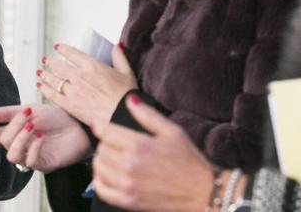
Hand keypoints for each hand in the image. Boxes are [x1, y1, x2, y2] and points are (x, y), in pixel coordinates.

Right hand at [0, 103, 91, 172]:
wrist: (77, 125)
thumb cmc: (54, 117)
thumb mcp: (30, 110)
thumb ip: (8, 112)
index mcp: (13, 132)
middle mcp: (18, 145)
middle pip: (3, 141)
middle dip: (13, 126)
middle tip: (27, 114)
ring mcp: (29, 156)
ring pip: (12, 155)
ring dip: (20, 139)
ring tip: (31, 126)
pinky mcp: (42, 164)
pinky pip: (30, 161)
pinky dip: (33, 148)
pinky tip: (41, 137)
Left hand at [38, 43, 137, 125]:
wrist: (123, 116)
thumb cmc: (126, 96)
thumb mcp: (126, 72)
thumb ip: (119, 57)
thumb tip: (117, 46)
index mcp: (92, 66)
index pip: (71, 53)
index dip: (62, 49)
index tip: (57, 47)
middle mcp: (80, 76)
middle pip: (59, 65)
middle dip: (50, 61)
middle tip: (45, 60)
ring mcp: (73, 91)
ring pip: (53, 79)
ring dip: (45, 74)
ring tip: (40, 72)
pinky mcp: (70, 105)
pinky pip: (52, 95)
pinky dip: (44, 89)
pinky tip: (40, 86)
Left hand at [91, 94, 213, 211]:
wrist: (203, 192)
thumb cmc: (189, 160)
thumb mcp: (172, 131)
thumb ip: (148, 114)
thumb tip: (129, 99)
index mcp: (139, 145)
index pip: (105, 131)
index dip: (99, 125)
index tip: (98, 123)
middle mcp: (130, 165)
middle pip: (101, 149)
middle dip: (105, 143)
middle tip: (114, 143)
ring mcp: (128, 185)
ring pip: (98, 167)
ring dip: (101, 160)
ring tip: (111, 157)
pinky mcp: (129, 201)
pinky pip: (101, 189)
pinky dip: (98, 180)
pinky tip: (107, 175)